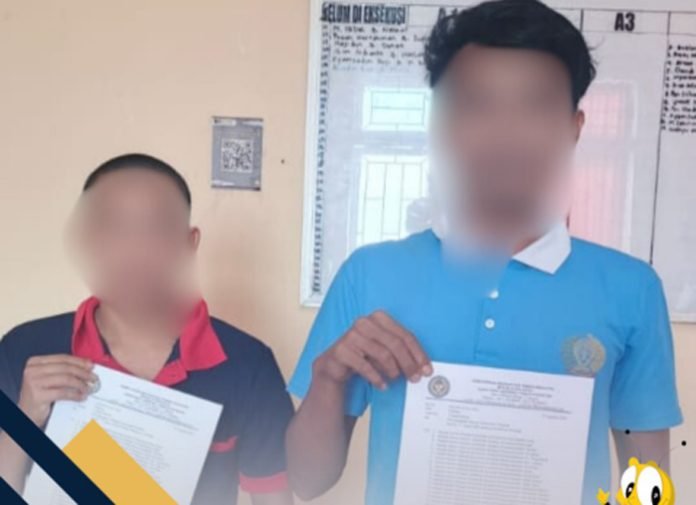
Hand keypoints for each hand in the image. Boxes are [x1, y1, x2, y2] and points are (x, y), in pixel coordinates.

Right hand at [18, 354, 96, 426]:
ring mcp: (33, 382)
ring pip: (65, 379)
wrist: (26, 415)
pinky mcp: (38, 395)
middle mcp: (32, 370)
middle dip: (82, 372)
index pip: (62, 358)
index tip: (91, 365)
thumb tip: (87, 366)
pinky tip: (81, 396)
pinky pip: (63, 392)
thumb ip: (62, 370)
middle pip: (65, 368)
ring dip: (80, 383)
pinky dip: (75, 394)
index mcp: (35, 362)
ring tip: (88, 388)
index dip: (79, 361)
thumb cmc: (40, 395)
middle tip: (93, 377)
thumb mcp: (48, 379)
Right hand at [313, 311, 431, 389]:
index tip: (426, 369)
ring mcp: (351, 335)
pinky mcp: (341, 350)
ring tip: (396, 378)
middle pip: (395, 344)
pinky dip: (377, 378)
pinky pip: (365, 366)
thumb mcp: (384, 348)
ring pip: (382, 353)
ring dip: (393, 370)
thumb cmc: (364, 354)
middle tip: (415, 377)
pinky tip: (382, 384)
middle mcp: (364, 322)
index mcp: (379, 317)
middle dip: (408, 363)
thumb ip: (400, 351)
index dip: (418, 353)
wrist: (336, 363)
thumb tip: (421, 367)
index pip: (405, 335)